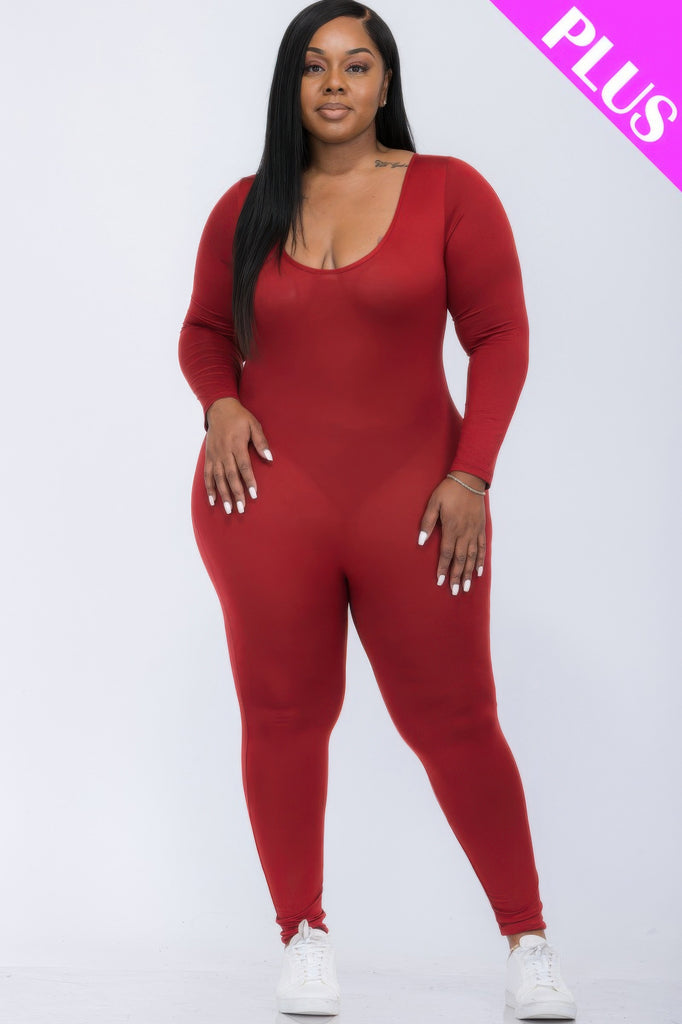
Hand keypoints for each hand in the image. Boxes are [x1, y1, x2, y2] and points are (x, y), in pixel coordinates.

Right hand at [204, 397, 272, 513]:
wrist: (219, 408)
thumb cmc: (240, 417)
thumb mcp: (254, 425)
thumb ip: (261, 442)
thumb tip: (270, 458)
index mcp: (236, 444)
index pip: (244, 466)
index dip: (249, 481)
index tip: (254, 495)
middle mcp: (224, 452)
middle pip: (231, 476)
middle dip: (236, 493)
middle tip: (242, 509)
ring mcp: (215, 455)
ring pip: (218, 478)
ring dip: (223, 495)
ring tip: (228, 509)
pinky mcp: (208, 456)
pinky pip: (207, 475)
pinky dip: (209, 488)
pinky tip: (213, 500)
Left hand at [417, 473, 485, 594]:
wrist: (469, 479)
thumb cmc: (448, 490)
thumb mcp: (433, 503)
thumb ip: (427, 522)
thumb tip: (421, 541)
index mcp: (451, 528)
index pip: (446, 554)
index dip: (443, 569)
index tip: (440, 582)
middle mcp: (464, 533)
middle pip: (460, 559)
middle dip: (457, 576)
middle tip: (455, 592)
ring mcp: (474, 531)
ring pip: (472, 557)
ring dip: (468, 573)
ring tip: (466, 587)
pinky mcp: (481, 528)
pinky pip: (482, 547)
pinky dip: (480, 561)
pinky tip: (478, 571)